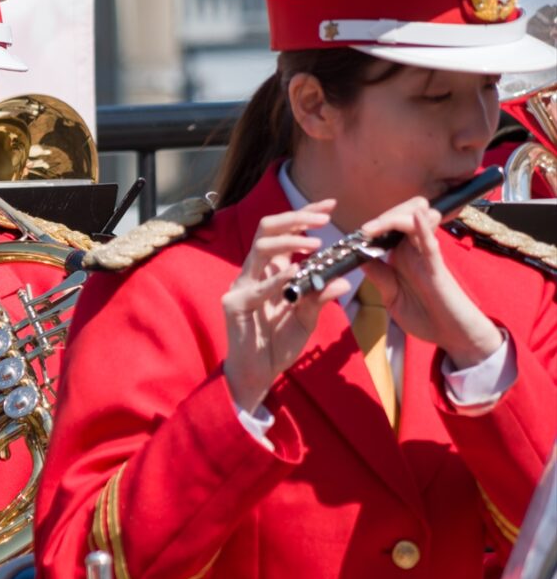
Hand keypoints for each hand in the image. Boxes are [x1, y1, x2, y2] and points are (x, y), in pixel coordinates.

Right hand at [223, 200, 349, 412]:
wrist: (258, 374)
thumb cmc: (279, 344)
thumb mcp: (306, 318)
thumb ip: (319, 298)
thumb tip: (344, 280)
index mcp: (270, 270)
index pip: (284, 232)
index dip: (304, 215)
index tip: (329, 205)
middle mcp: (254, 272)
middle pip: (268, 230)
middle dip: (296, 219)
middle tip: (324, 220)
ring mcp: (242, 286)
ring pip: (260, 249)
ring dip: (289, 242)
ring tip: (315, 244)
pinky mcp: (235, 304)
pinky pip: (257, 288)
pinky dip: (277, 279)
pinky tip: (296, 274)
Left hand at [359, 197, 502, 367]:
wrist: (451, 335)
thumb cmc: (423, 317)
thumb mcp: (391, 297)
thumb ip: (378, 276)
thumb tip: (358, 256)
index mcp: (400, 256)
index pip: (387, 229)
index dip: (371, 226)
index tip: (352, 236)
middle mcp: (413, 250)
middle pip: (402, 216)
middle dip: (384, 216)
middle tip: (365, 230)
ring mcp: (425, 255)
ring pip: (416, 220)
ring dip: (397, 217)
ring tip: (377, 227)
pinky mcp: (436, 267)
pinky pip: (430, 243)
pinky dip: (423, 228)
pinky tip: (417, 216)